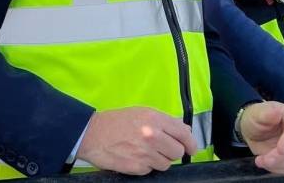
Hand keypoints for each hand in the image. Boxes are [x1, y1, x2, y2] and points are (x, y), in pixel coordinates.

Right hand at [77, 106, 196, 174]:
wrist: (92, 134)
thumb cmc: (115, 121)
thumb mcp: (141, 113)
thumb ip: (164, 121)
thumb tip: (184, 130)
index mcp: (154, 118)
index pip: (184, 134)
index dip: (191, 143)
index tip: (191, 148)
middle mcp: (152, 135)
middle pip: (177, 152)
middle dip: (172, 152)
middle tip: (162, 148)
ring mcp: (145, 153)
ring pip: (166, 164)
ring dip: (159, 160)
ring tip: (145, 151)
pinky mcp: (138, 167)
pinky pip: (151, 170)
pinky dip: (146, 166)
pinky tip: (135, 156)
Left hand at [239, 101, 283, 174]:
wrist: (253, 128)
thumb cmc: (255, 117)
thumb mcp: (257, 113)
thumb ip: (267, 113)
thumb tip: (277, 111)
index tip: (280, 150)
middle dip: (280, 157)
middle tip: (263, 160)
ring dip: (277, 164)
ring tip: (260, 160)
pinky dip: (277, 168)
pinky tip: (265, 163)